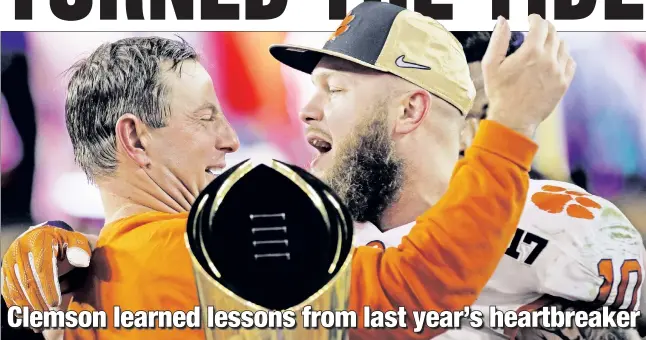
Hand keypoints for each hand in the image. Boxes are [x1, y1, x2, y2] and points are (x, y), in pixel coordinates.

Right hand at [1, 221, 91, 313]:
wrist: (43, 236)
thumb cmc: (64, 242)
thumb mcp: (76, 240)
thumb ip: (80, 249)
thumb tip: (81, 261)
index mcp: (38, 240)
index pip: (42, 267)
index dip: (48, 287)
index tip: (56, 303)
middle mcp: (20, 250)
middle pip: (28, 281)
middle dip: (39, 301)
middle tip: (50, 317)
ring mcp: (9, 262)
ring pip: (16, 289)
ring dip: (28, 307)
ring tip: (40, 321)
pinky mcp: (5, 272)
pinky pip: (8, 291)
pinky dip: (17, 306)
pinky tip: (27, 318)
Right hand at [481, 15, 575, 137]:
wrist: (513, 119)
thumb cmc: (499, 93)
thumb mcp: (491, 65)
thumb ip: (498, 39)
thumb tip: (504, 20)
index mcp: (531, 52)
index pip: (540, 25)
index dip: (535, 19)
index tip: (531, 19)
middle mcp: (548, 60)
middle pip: (553, 33)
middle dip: (545, 28)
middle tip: (537, 31)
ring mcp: (558, 72)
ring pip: (563, 46)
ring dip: (554, 42)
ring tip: (544, 47)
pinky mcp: (564, 83)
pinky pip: (570, 61)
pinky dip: (563, 56)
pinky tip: (553, 60)